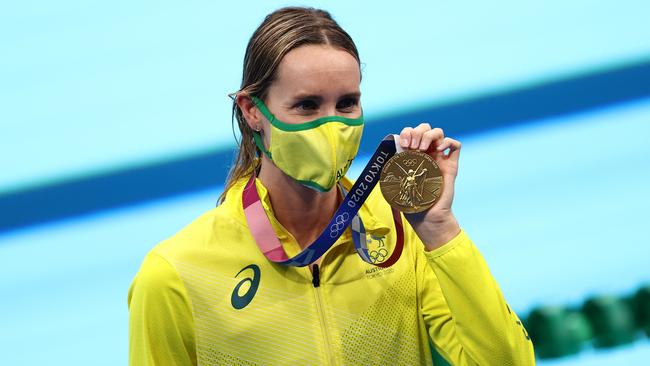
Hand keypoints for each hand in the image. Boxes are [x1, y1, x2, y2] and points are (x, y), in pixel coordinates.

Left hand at [399, 124, 460, 249]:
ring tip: (423, 149)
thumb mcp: (396, 184)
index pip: (411, 133)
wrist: (428, 218)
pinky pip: (455, 145)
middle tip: (413, 147)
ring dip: (430, 135)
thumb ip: (392, 169)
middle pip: (425, 128)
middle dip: (418, 131)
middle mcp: (426, 154)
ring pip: (439, 133)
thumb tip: (387, 153)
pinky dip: (448, 142)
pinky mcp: (451, 166)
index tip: (404, 144)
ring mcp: (440, 158)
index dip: (407, 132)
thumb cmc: (411, 204)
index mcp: (412, 156)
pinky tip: (439, 151)